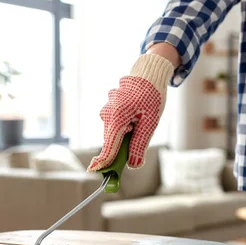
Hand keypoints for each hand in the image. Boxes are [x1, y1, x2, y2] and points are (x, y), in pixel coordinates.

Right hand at [87, 51, 174, 170]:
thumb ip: (140, 145)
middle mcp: (107, 114)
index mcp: (116, 117)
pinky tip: (136, 113)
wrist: (148, 73)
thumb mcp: (150, 123)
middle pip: (112, 141)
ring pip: (115, 132)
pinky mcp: (109, 108)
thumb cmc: (151, 96)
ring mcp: (107, 110)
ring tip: (141, 117)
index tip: (94, 171)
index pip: (108, 146)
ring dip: (127, 132)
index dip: (103, 161)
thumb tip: (133, 164)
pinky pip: (116, 124)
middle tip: (141, 131)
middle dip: (125, 144)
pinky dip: (126, 124)